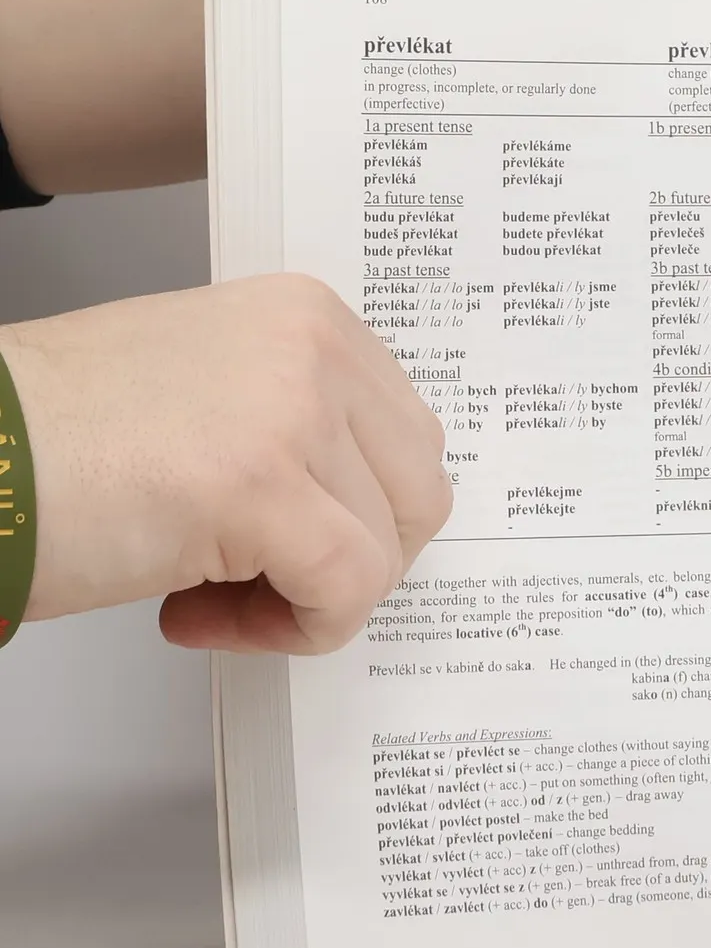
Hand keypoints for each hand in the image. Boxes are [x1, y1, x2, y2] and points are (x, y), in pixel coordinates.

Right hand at [0, 275, 452, 652]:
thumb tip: (366, 502)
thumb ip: (302, 424)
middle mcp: (313, 347)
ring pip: (382, 552)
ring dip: (304, 603)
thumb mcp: (217, 394)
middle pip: (417, 495)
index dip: (358, 516)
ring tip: (204, 598)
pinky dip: (288, 630)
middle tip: (261, 583)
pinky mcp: (261, 485)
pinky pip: (343, 589)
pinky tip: (192, 617)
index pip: (406, 442)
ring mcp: (291, 410)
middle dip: (350, 562)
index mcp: (308, 317)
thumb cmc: (55, 438)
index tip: (284, 542)